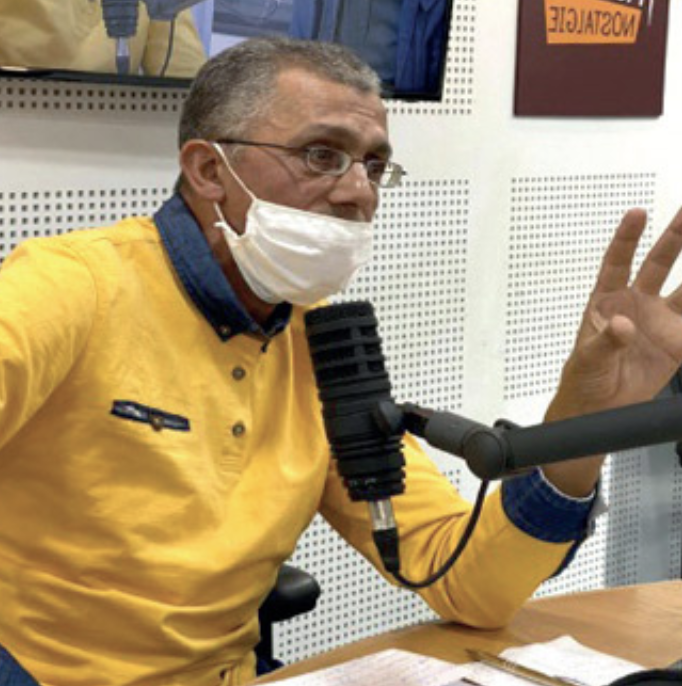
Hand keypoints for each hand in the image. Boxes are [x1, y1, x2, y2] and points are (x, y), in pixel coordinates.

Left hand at [543, 206, 681, 494]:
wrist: (598, 408)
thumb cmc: (583, 378)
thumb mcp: (588, 358)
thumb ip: (606, 341)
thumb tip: (622, 326)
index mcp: (607, 302)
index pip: (617, 262)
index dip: (626, 238)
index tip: (636, 214)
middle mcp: (635, 305)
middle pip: (658, 264)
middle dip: (674, 238)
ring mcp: (658, 322)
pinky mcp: (676, 343)